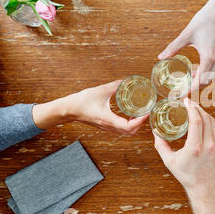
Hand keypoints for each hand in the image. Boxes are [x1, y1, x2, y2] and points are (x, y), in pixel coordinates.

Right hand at [32, 80, 148, 134]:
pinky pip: (120, 129)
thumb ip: (114, 85)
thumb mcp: (100, 91)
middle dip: (140, 124)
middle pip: (130, 132)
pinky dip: (129, 124)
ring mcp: (107, 128)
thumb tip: (126, 80)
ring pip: (126, 132)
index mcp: (108, 120)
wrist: (68, 109)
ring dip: (135, 125)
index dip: (140, 121)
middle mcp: (109, 126)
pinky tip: (130, 114)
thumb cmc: (81, 101)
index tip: (146, 112)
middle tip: (146, 112)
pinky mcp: (105, 126)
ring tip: (140, 114)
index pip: (129, 127)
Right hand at [154, 98, 214, 213]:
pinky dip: (208, 121)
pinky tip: (201, 119)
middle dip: (197, 107)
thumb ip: (161, 145)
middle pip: (205, 117)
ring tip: (194, 108)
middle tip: (188, 102)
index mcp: (195, 147)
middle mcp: (208, 145)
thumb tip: (155, 132)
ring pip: (212, 121)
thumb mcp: (169, 161)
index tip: (185, 101)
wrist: (204, 187)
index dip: (191, 107)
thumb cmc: (186, 175)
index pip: (196, 120)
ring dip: (203, 113)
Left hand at [158, 0, 214, 90]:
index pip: (200, 80)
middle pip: (207, 81)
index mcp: (208, 56)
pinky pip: (214, 69)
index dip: (190, 90)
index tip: (181, 95)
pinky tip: (196, 70)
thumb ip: (173, 47)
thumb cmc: (204, 20)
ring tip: (188, 83)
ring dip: (201, 81)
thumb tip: (160, 57)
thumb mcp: (186, 34)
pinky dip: (205, 73)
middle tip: (183, 93)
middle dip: (195, 89)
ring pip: (212, 76)